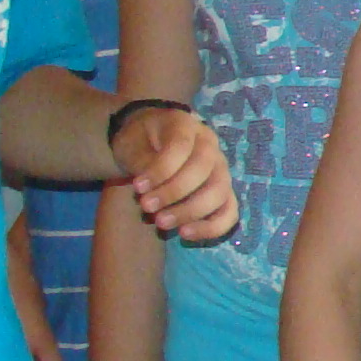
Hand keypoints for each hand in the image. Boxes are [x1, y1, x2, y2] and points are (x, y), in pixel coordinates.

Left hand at [112, 108, 238, 245]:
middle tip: (147, 207)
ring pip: (219, 192)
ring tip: (162, 223)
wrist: (149, 140)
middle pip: (204, 170)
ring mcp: (220, 169)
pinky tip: (186, 234)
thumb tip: (150, 188)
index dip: (161, 170)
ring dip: (190, 211)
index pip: (180, 147)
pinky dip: (212, 227)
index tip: (138, 187)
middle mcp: (210, 146)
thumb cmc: (140, 141)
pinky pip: (229, 211)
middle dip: (174, 192)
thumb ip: (142, 162)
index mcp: (186, 126)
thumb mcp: (131, 143)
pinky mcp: (223, 190)